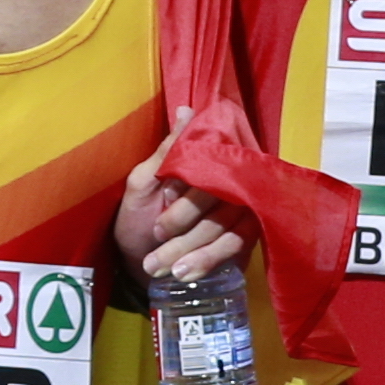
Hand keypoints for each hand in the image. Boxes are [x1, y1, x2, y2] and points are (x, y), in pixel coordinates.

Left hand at [113, 146, 241, 283]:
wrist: (139, 259)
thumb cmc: (139, 216)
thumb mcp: (143, 182)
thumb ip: (166, 152)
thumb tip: (186, 111)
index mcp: (205, 164)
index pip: (212, 162)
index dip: (188, 183)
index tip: (164, 196)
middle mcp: (228, 184)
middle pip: (219, 196)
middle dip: (183, 221)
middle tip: (155, 234)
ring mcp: (240, 212)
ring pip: (224, 226)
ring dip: (190, 248)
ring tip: (156, 265)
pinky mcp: (244, 240)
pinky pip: (234, 246)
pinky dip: (206, 260)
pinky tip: (184, 273)